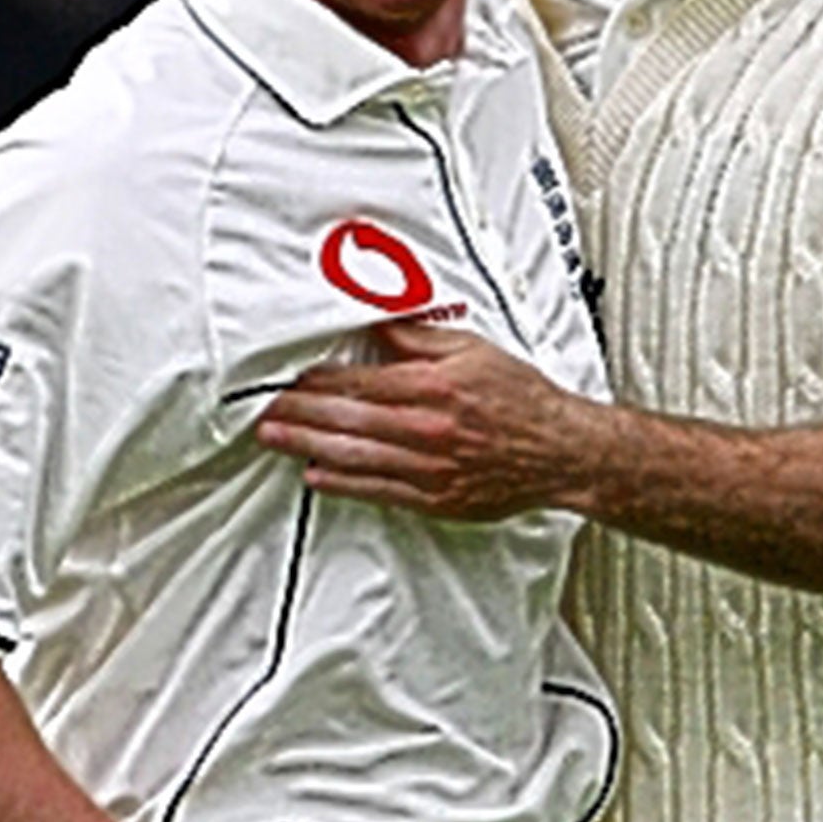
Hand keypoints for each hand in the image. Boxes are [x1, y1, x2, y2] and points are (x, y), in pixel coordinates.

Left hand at [257, 321, 605, 520]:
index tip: (287, 377)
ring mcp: (429, 469)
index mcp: (433, 388)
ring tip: (274, 438)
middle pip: (346, 421)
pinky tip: (315, 474)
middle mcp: (426, 429)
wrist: (560, 451)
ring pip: (353, 457)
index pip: (358, 383)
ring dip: (306, 447)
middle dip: (298, 414)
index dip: (316, 382)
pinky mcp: (435, 499)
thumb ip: (418, 338)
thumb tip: (376, 323)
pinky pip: (377, 490)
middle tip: (262, 410)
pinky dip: (341, 483)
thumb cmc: (520, 398)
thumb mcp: (473, 349)